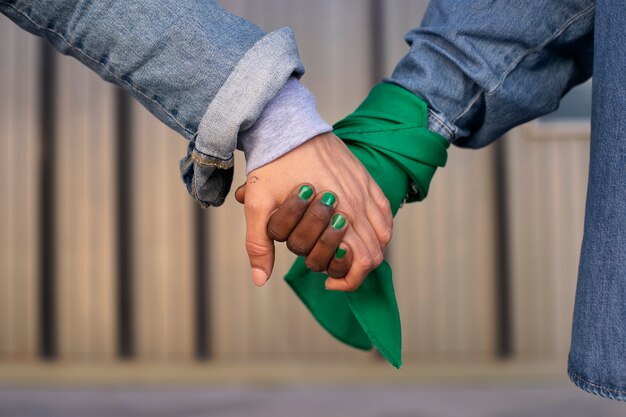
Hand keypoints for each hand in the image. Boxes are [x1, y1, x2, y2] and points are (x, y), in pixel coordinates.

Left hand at [234, 132, 391, 290]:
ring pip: (385, 235)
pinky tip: (359, 230)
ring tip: (346, 252)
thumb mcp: (258, 204)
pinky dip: (379, 229)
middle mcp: (358, 202)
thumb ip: (259, 245)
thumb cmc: (272, 164)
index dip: (347, 281)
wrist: (286, 125)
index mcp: (336, 212)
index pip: (360, 262)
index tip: (327, 282)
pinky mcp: (366, 178)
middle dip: (355, 269)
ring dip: (368, 250)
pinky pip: (386, 211)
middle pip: (375, 253)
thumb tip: (260, 280)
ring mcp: (365, 189)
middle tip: (332, 267)